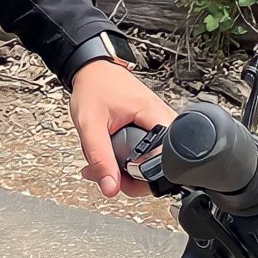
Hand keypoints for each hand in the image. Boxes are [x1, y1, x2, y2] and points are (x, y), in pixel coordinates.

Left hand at [70, 56, 174, 198]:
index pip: (167, 161)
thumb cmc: (93, 87)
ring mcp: (157, 123)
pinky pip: (146, 153)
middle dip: (133, 176)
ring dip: (128, 168)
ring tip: (107, 161)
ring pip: (152, 162)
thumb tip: (110, 188)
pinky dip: (128, 158)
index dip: (144, 177)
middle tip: (109, 172)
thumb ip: (99, 157)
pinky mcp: (150, 126)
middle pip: (161, 166)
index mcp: (154, 115)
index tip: (122, 177)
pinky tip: (112, 154)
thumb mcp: (90, 124)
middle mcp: (162, 119)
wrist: (91, 69)